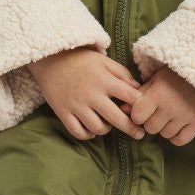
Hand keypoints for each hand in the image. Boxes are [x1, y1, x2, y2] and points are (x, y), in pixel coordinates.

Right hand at [28, 47, 144, 141]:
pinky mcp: (63, 112)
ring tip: (107, 124)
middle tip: (139, 134)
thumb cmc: (80, 60)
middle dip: (132, 128)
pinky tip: (91, 130)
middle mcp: (91, 94)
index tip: (145, 113)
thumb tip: (137, 89)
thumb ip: (122, 73)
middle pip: (117, 118)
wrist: (49, 59)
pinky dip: (87, 135)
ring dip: (106, 129)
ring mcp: (76, 105)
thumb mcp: (103, 60)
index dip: (141, 106)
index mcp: (104, 80)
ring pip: (98, 128)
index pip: (130, 97)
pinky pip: (78, 132)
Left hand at [130, 67, 194, 146]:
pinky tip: (177, 125)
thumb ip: (138, 94)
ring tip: (171, 114)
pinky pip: (180, 140)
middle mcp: (170, 108)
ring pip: (165, 135)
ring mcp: (185, 116)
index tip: (144, 108)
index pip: (137, 116)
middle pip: (150, 128)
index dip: (138, 113)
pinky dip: (177, 136)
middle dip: (151, 121)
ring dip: (165, 127)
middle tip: (159, 110)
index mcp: (157, 94)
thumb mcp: (155, 78)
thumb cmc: (176, 73)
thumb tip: (123, 110)